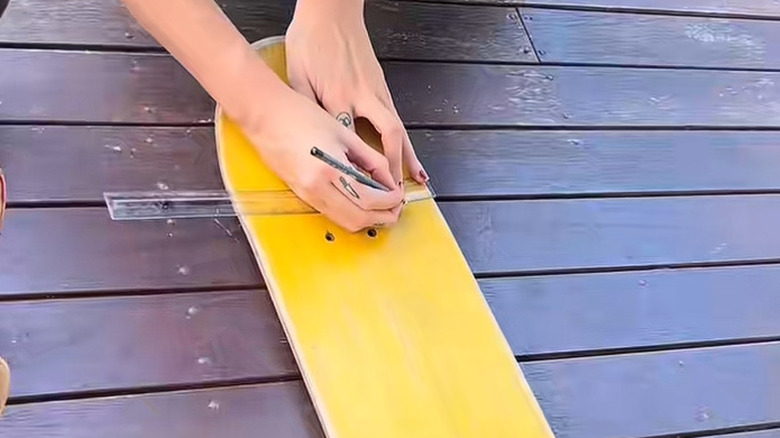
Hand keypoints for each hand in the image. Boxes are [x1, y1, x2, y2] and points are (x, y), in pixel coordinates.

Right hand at [242, 82, 405, 232]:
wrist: (264, 115)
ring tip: (381, 205)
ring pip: (345, 222)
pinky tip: (360, 201)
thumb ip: (370, 159)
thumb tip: (389, 179)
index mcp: (330, 170)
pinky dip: (351, 212)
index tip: (399, 194)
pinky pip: (332, 214)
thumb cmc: (299, 115)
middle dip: (382, 216)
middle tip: (395, 206)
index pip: (370, 199)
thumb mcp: (344, 134)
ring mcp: (307, 195)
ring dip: (367, 219)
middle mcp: (317, 188)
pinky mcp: (301, 195)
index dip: (390, 200)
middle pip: (359, 219)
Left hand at [284, 0, 428, 185]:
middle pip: (386, 136)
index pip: (350, 139)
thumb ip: (305, 106)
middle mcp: (363, 96)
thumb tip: (307, 136)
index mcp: (338, 95)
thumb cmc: (311, 40)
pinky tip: (410, 154)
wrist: (332, 12)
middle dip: (392, 167)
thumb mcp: (297, 74)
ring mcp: (377, 91)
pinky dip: (405, 140)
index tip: (357, 190)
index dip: (355, 167)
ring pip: (398, 129)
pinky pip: (396, 118)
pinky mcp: (381, 86)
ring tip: (418, 180)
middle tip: (394, 192)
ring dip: (408, 156)